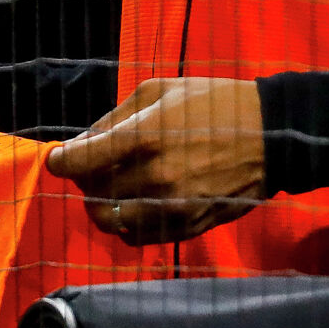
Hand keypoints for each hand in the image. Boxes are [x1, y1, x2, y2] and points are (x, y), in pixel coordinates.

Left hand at [45, 77, 265, 245]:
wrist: (270, 136)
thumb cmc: (213, 103)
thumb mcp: (160, 91)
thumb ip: (115, 117)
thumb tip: (82, 143)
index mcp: (143, 137)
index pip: (79, 162)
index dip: (61, 161)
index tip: (59, 159)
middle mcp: (153, 178)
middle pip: (90, 193)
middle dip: (85, 178)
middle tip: (96, 165)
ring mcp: (170, 208)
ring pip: (109, 221)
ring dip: (102, 205)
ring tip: (114, 187)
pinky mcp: (186, 227)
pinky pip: (136, 237)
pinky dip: (126, 223)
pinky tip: (136, 204)